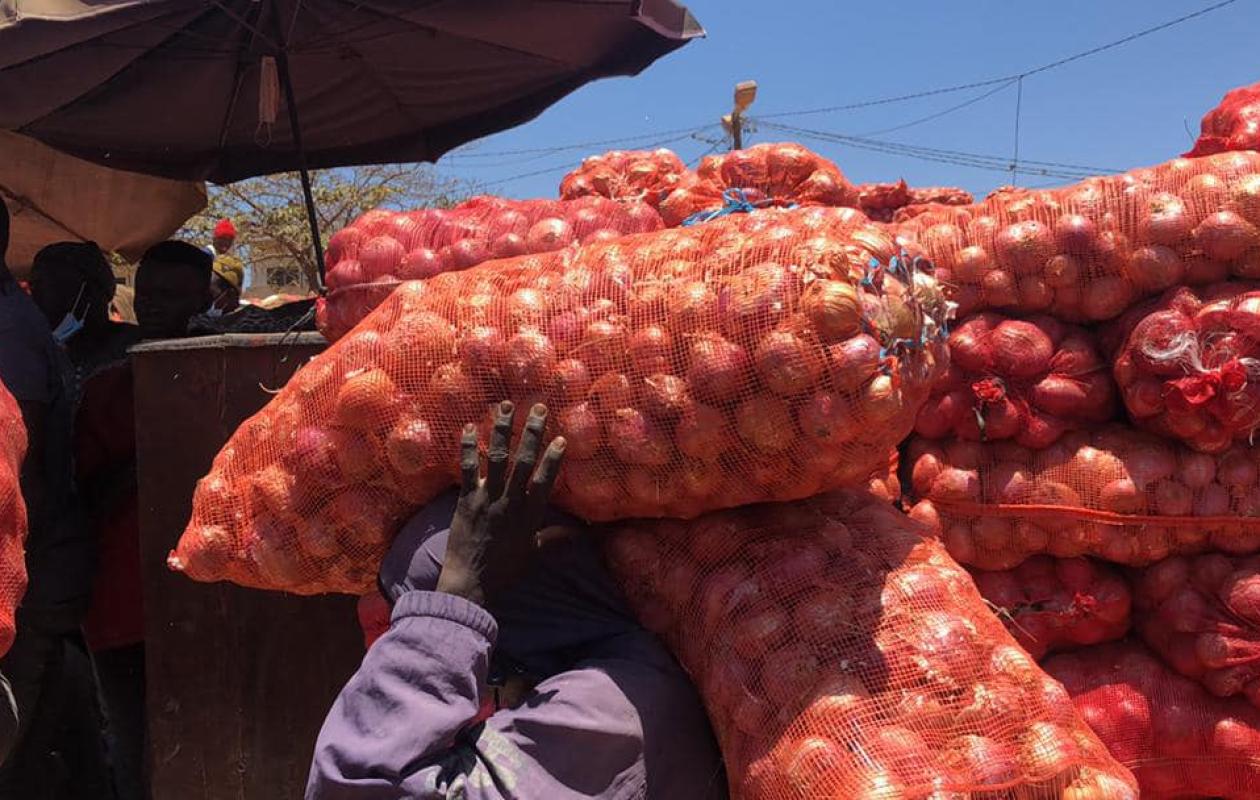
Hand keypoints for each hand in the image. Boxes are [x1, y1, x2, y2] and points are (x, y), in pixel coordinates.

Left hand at [436, 401, 566, 605]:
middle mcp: (510, 501)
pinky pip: (467, 469)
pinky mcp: (466, 499)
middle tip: (538, 408)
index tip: (561, 438)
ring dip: (501, 430)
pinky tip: (467, 427)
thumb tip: (583, 535)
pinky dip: (467, 447)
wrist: (471, 583)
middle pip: (523, 461)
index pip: (545, 480)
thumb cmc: (506, 570)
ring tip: (505, 406)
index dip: (553, 458)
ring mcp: (487, 498)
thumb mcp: (535, 554)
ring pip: (497, 458)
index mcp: (529, 514)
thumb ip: (556, 540)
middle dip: (532, 432)